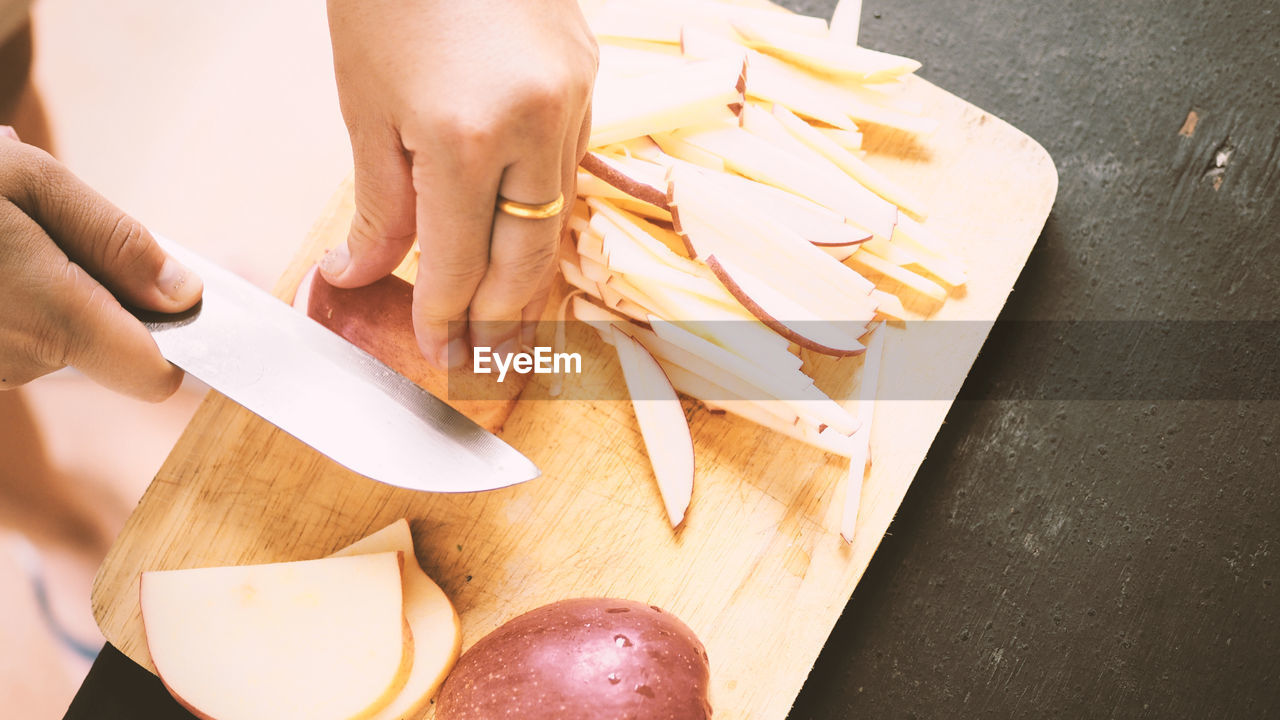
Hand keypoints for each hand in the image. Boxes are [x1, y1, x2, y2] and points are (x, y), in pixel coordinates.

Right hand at [0, 129, 202, 399]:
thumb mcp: (32, 183)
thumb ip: (117, 244)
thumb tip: (185, 296)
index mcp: (54, 317)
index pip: (154, 375)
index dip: (174, 343)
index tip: (171, 308)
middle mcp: (20, 363)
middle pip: (103, 348)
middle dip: (92, 295)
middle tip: (38, 236)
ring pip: (53, 345)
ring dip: (41, 299)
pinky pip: (9, 347)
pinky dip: (4, 311)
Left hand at [324, 0, 596, 368]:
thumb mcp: (365, 102)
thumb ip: (378, 201)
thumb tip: (364, 271)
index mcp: (465, 134)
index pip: (459, 262)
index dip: (446, 316)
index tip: (438, 349)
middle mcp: (535, 125)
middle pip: (527, 258)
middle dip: (502, 317)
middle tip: (484, 358)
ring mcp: (574, 100)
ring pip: (559, 218)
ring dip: (527, 273)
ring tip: (505, 315)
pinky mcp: (590, 79)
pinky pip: (571, 168)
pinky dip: (543, 209)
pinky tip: (522, 233)